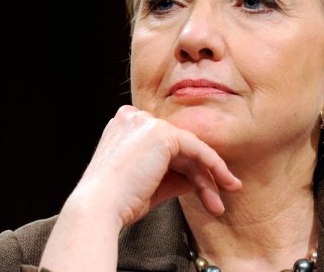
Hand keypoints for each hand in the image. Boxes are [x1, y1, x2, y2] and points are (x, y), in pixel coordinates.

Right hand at [71, 105, 240, 226]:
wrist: (99, 207)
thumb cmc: (117, 202)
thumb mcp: (149, 184)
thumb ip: (173, 176)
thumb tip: (199, 179)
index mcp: (124, 127)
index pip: (163, 145)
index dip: (185, 168)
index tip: (203, 189)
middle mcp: (133, 117)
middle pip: (178, 146)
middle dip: (201, 174)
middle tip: (217, 199)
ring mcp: (145, 122)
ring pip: (189, 148)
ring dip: (210, 177)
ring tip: (219, 204)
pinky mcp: (161, 133)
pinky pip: (196, 148)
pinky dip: (213, 166)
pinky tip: (224, 183)